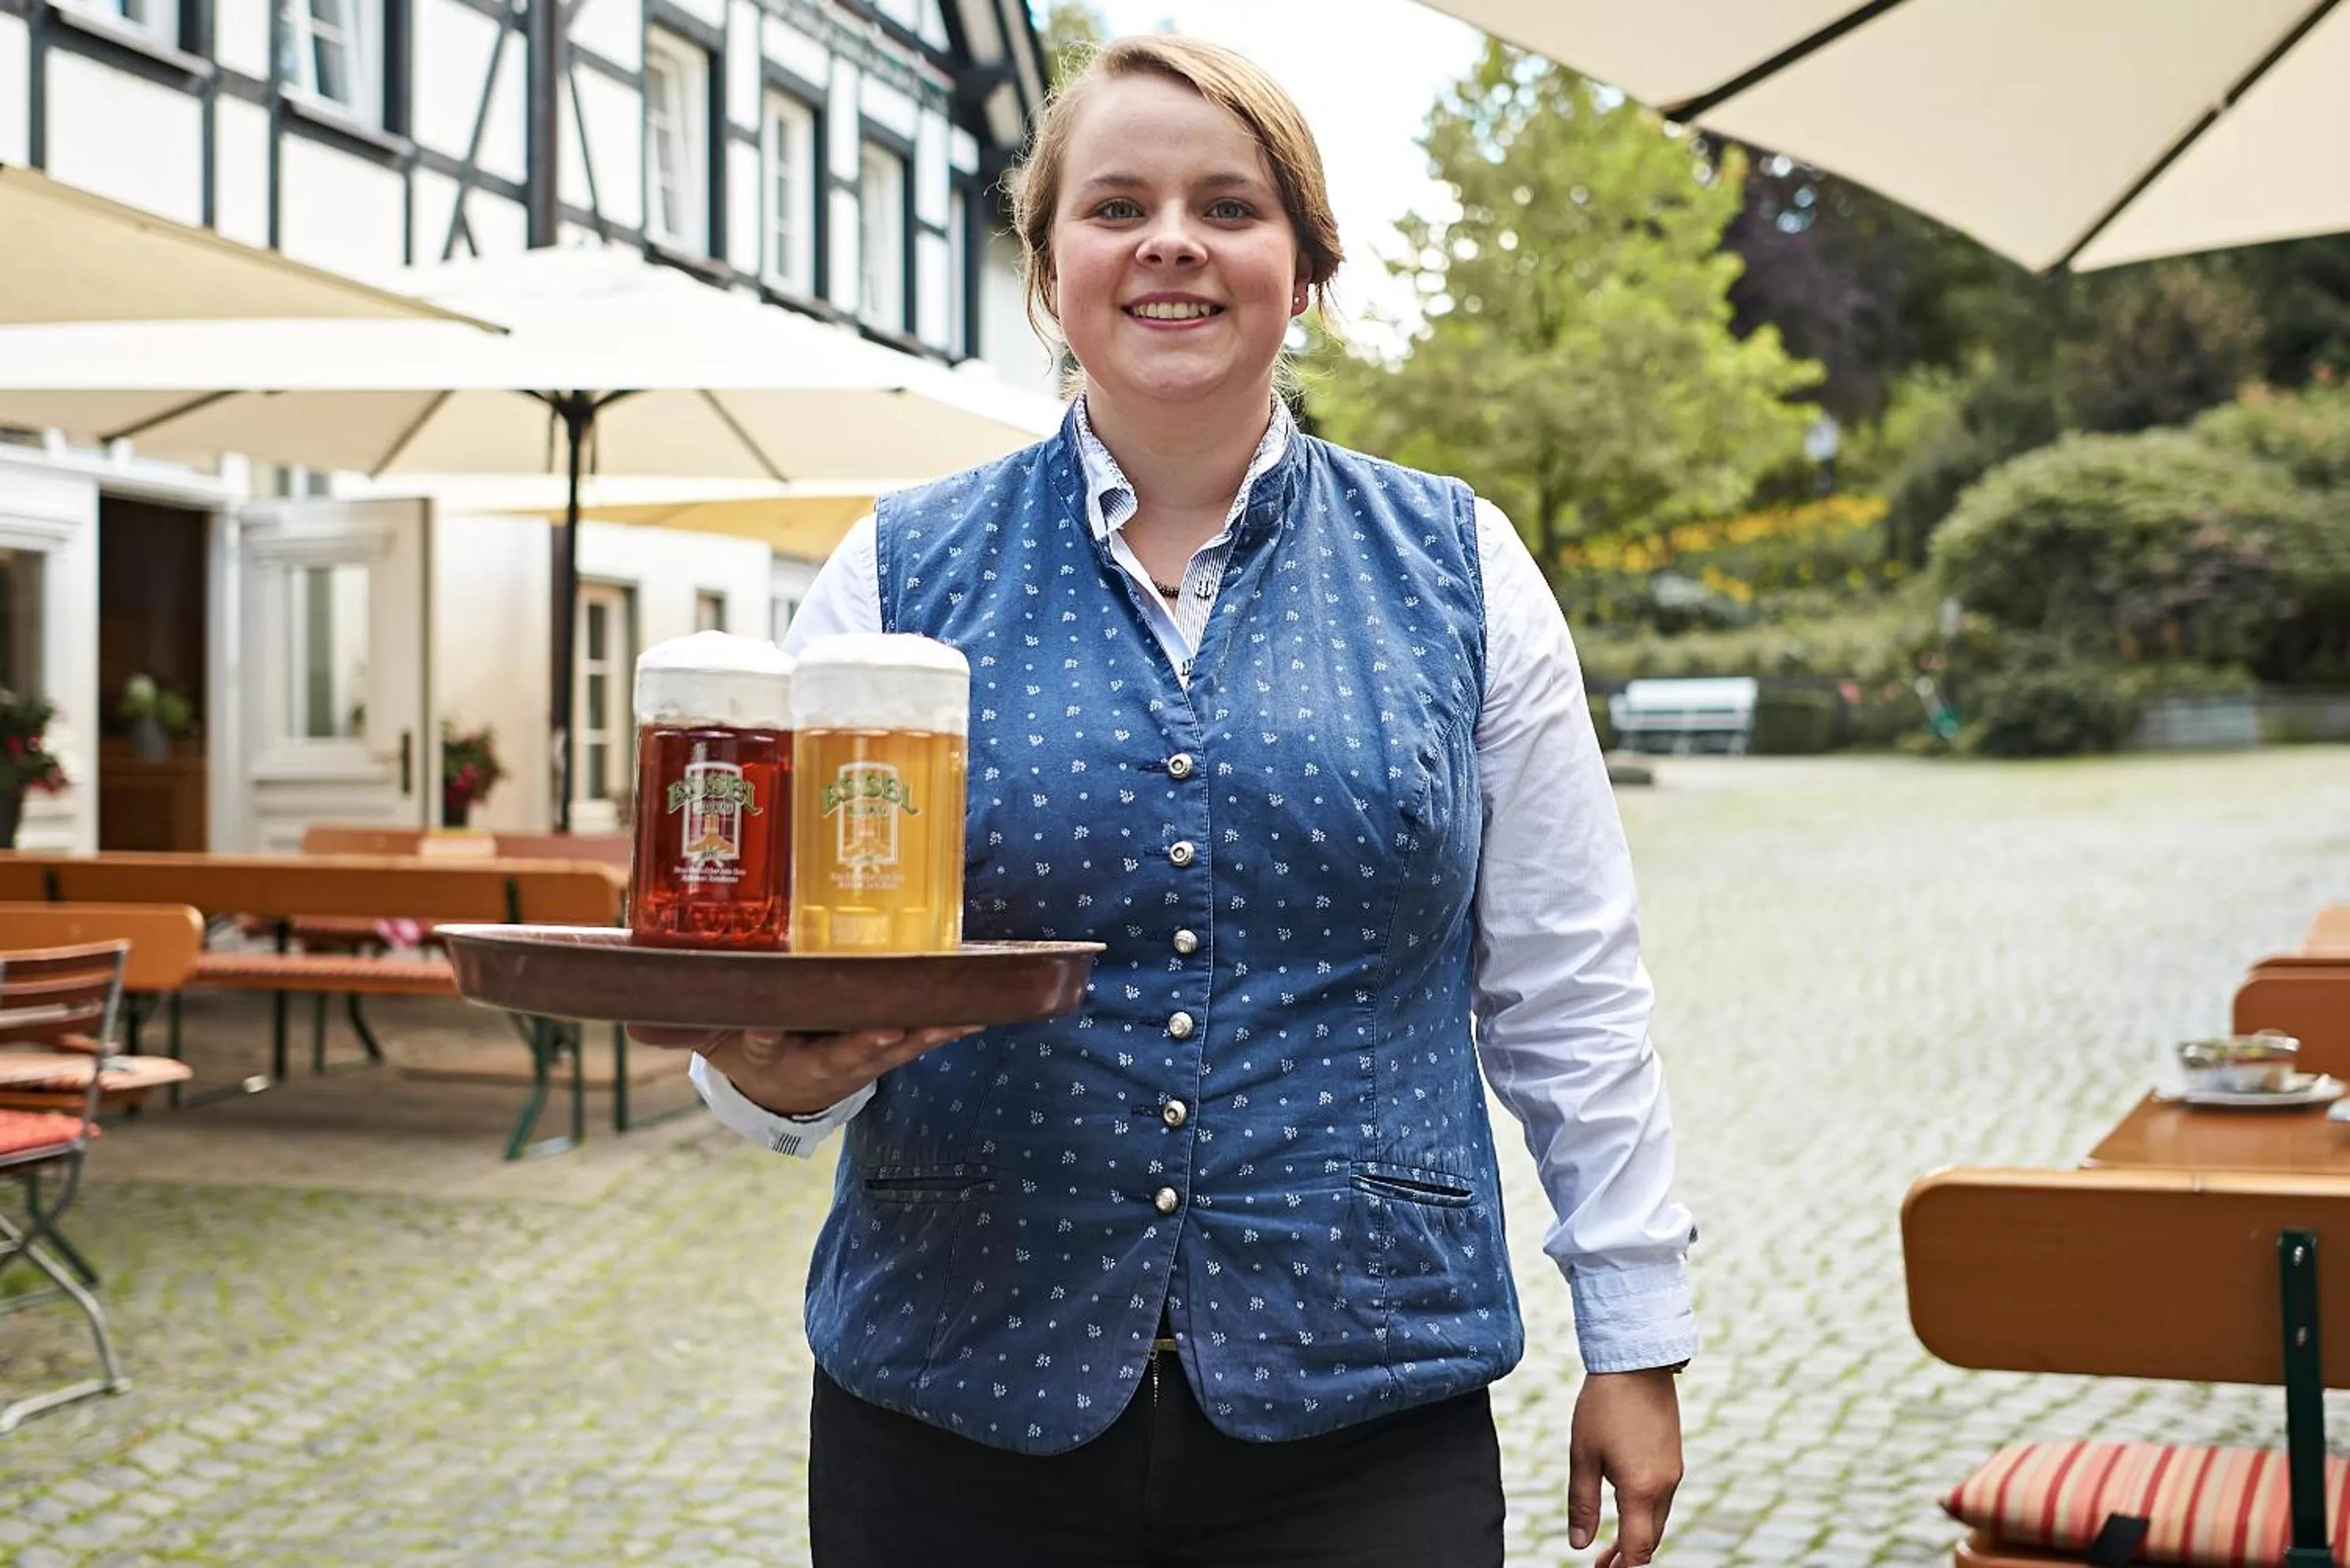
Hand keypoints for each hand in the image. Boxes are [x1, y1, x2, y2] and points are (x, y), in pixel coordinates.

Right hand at [626, 1023, 980, 1116]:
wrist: (783, 1084)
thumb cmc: (745, 1038)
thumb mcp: (710, 1033)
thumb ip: (681, 1023)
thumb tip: (630, 1020)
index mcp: (768, 1051)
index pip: (762, 1043)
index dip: (765, 1036)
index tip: (764, 1024)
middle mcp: (817, 1061)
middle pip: (842, 1053)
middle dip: (865, 1041)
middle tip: (888, 1027)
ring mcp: (858, 1056)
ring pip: (892, 1048)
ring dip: (923, 1034)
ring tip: (951, 1017)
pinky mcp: (889, 1047)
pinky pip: (922, 1037)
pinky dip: (950, 1025)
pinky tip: (979, 1012)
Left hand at [1568, 1367, 1683, 1565]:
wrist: (1637, 1363)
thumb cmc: (1604, 1406)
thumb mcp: (1583, 1456)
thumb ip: (1582, 1503)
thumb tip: (1580, 1544)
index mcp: (1641, 1489)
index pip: (1637, 1549)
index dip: (1621, 1567)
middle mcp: (1665, 1485)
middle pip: (1650, 1538)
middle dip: (1628, 1557)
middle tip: (1602, 1564)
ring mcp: (1674, 1471)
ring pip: (1658, 1519)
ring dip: (1638, 1535)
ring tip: (1611, 1543)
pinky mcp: (1674, 1457)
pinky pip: (1663, 1498)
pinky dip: (1646, 1513)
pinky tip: (1626, 1506)